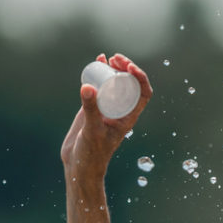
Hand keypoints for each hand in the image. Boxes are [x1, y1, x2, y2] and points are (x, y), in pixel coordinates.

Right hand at [61, 53, 152, 180]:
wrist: (79, 164)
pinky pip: (100, 86)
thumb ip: (90, 110)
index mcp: (128, 117)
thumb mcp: (92, 130)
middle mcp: (120, 111)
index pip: (143, 94)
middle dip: (126, 69)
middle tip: (116, 58)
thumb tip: (88, 85)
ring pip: (116, 83)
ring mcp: (107, 108)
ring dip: (115, 68)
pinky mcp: (94, 106)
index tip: (129, 67)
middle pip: (131, 85)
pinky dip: (101, 72)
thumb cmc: (91, 153)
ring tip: (108, 57)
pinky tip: (98, 60)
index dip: (141, 78)